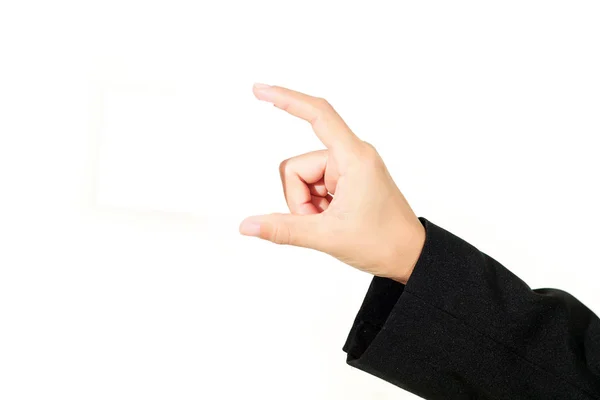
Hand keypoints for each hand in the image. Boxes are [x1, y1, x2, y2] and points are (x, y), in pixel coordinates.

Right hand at [239, 83, 425, 283]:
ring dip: (307, 204)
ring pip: (302, 178)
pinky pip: (313, 185)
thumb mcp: (327, 236)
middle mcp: (351, 155)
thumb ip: (283, 229)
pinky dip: (314, 205)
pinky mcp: (346, 177)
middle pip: (297, 167)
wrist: (410, 255)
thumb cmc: (381, 242)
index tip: (261, 90)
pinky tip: (333, 218)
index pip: (318, 115)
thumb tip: (246, 226)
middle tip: (322, 221)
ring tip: (331, 221)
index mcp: (354, 158)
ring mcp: (348, 166)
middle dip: (299, 199)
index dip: (287, 99)